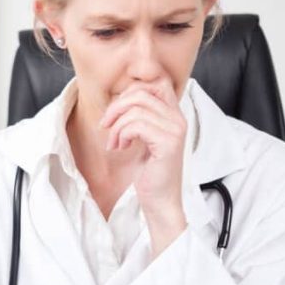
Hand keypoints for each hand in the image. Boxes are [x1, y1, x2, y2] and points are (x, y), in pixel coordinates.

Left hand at [98, 79, 187, 255]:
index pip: (155, 83)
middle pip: (141, 92)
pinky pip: (136, 125)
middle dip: (116, 107)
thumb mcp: (142, 138)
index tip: (117, 111)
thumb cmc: (149, 172)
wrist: (159, 201)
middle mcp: (178, 118)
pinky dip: (121, 134)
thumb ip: (138, 116)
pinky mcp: (168, 143)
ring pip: (136, 109)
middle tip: (106, 126)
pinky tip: (120, 147)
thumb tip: (120, 99)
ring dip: (117, 126)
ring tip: (114, 143)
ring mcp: (175, 129)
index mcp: (173, 114)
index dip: (130, 91)